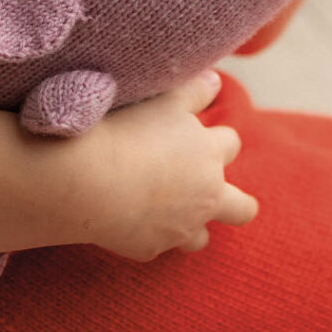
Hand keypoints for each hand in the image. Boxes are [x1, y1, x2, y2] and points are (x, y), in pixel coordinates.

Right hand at [76, 70, 257, 261]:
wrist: (90, 179)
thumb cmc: (127, 131)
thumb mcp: (166, 100)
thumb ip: (195, 90)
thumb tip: (216, 82)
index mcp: (209, 154)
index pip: (231, 144)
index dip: (217, 140)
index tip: (198, 137)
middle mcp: (205, 195)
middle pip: (242, 208)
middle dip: (240, 203)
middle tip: (219, 195)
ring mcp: (180, 228)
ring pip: (201, 237)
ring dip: (193, 226)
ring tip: (171, 214)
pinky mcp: (150, 248)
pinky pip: (157, 245)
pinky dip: (148, 234)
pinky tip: (128, 220)